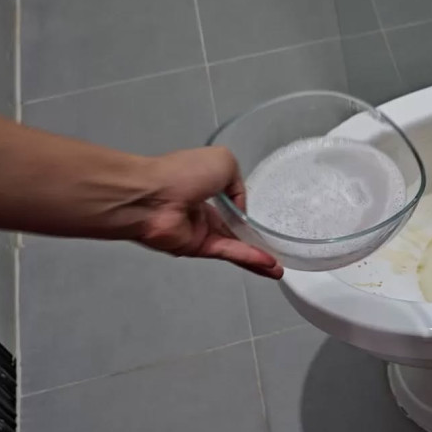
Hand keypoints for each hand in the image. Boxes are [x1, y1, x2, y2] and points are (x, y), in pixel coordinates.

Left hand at [137, 147, 283, 278]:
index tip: (264, 219)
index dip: (247, 210)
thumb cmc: (184, 172)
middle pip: (235, 229)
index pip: (231, 201)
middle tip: (278, 250)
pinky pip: (228, 252)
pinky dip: (249, 258)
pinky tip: (268, 265)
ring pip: (235, 245)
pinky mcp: (198, 248)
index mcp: (206, 185)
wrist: (152, 196)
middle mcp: (203, 210)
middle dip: (256, 240)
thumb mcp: (224, 162)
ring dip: (257, 257)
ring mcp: (201, 231)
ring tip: (278, 269)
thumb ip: (238, 185)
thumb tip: (240, 211)